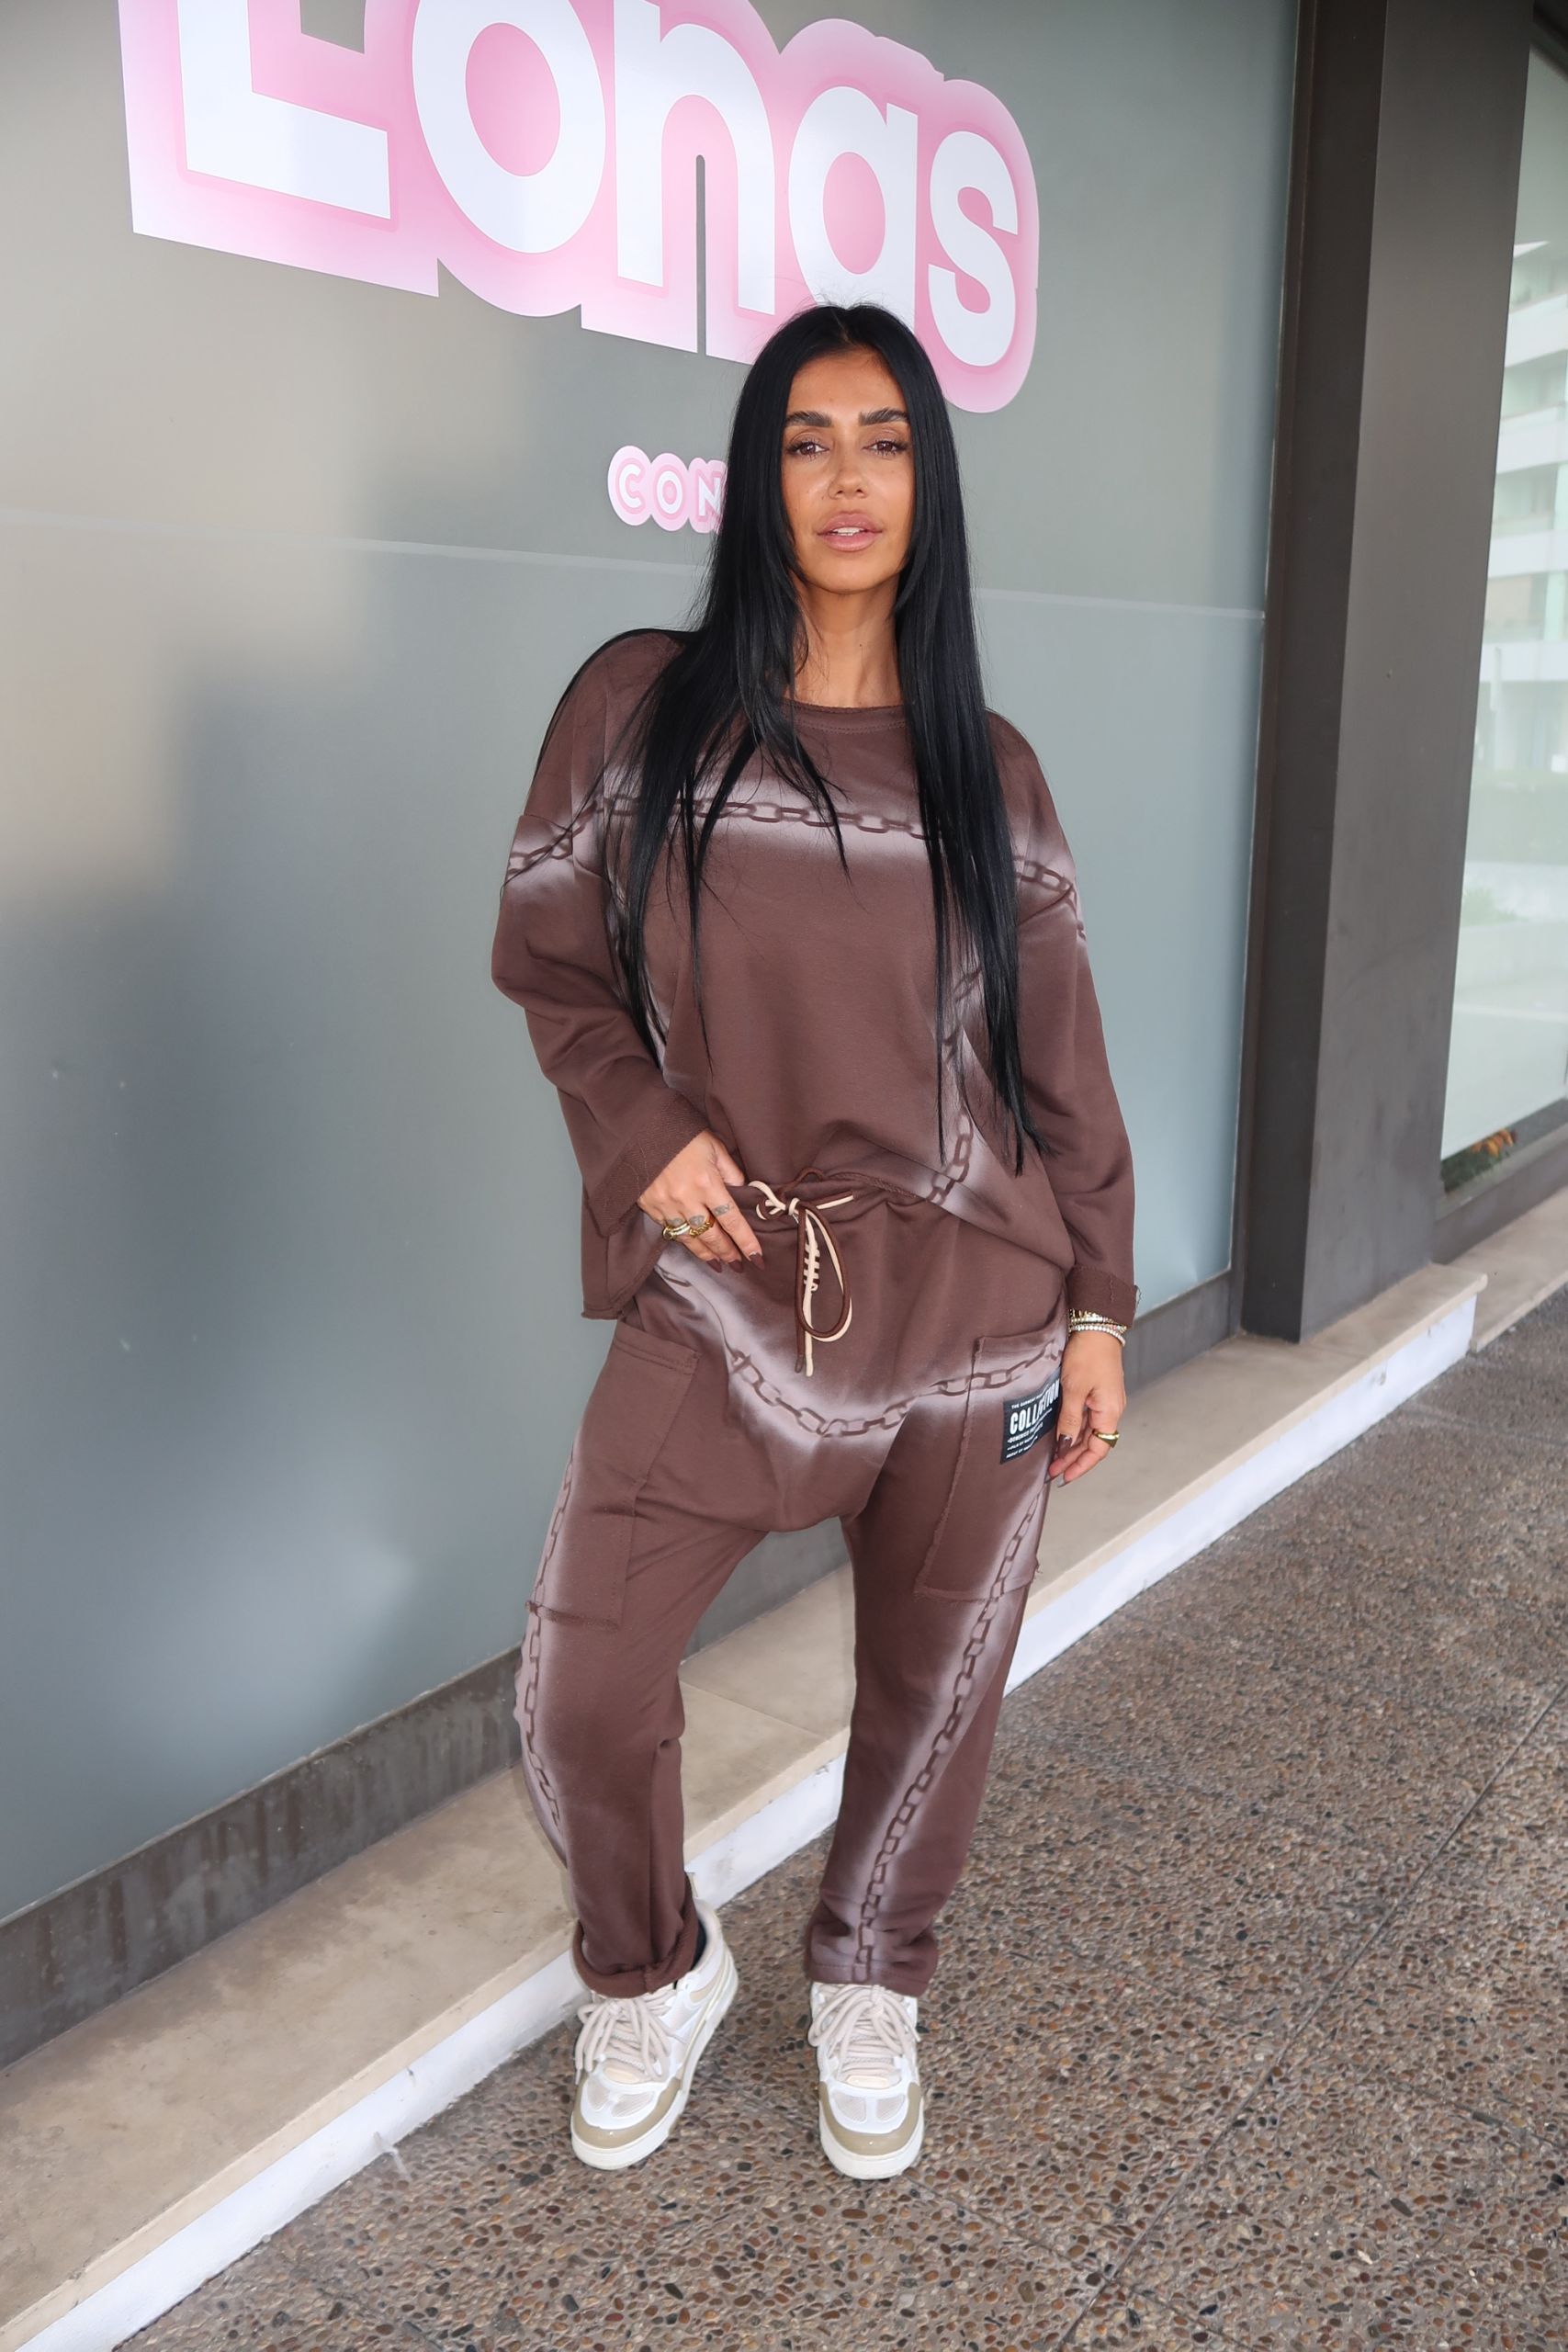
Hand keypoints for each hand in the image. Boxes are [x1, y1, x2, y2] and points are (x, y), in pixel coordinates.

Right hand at [639, 1132, 764, 1269]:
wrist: (640, 1129)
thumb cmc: (681, 1134)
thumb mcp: (714, 1146)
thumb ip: (730, 1171)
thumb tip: (742, 1192)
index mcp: (707, 1182)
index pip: (732, 1220)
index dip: (746, 1242)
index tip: (757, 1258)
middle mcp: (687, 1199)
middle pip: (712, 1236)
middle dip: (728, 1253)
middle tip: (739, 1266)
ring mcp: (666, 1205)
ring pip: (690, 1239)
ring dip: (706, 1254)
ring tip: (718, 1265)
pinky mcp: (650, 1207)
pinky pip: (670, 1230)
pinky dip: (684, 1239)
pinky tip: (693, 1244)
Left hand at [1049, 1330, 1125, 1484]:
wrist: (1096, 1326)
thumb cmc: (1088, 1354)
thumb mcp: (1073, 1390)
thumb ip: (1069, 1420)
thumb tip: (1064, 1445)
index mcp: (1110, 1412)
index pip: (1098, 1450)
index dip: (1081, 1465)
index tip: (1064, 1475)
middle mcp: (1111, 1410)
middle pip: (1094, 1443)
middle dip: (1073, 1458)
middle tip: (1052, 1469)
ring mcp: (1106, 1401)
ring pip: (1090, 1432)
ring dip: (1073, 1445)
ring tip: (1054, 1456)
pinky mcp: (1099, 1393)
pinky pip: (1088, 1418)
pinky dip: (1075, 1429)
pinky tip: (1061, 1433)